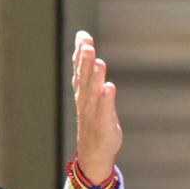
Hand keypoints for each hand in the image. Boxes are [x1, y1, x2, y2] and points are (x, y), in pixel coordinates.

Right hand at [72, 31, 121, 184]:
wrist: (94, 152)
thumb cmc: (93, 119)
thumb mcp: (88, 93)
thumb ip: (87, 70)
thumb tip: (85, 45)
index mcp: (82, 92)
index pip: (80, 69)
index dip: (80, 53)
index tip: (83, 36)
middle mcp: (86, 100)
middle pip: (85, 78)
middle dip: (85, 62)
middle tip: (87, 45)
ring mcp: (94, 112)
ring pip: (93, 92)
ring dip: (96, 78)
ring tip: (99, 63)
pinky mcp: (104, 123)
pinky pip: (105, 110)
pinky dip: (106, 100)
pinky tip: (109, 88)